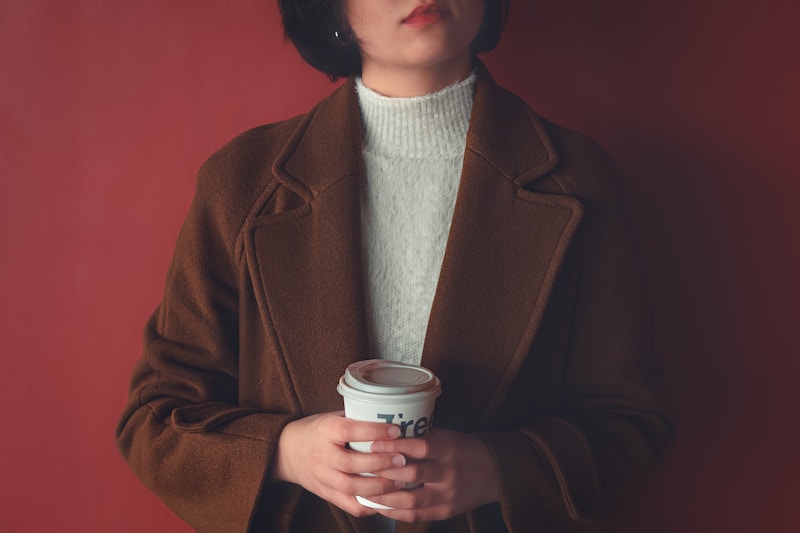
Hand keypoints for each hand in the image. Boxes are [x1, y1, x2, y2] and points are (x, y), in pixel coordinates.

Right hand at [271, 411, 407, 516]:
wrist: (286, 452)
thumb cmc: (316, 431)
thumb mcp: (331, 417)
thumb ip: (356, 418)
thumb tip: (392, 414)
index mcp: (325, 431)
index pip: (349, 431)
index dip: (373, 431)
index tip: (395, 430)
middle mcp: (322, 455)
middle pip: (351, 463)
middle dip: (380, 463)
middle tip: (403, 459)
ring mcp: (323, 477)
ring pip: (351, 487)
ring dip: (378, 486)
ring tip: (400, 481)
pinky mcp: (326, 493)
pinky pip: (348, 504)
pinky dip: (368, 505)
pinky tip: (385, 500)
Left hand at [365, 428, 499, 521]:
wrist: (493, 472)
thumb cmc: (462, 449)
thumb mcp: (446, 436)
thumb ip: (420, 437)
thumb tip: (384, 433)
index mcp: (449, 449)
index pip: (420, 447)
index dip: (395, 446)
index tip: (372, 444)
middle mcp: (449, 473)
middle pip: (412, 474)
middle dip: (384, 472)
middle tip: (362, 468)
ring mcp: (448, 495)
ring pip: (411, 499)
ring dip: (385, 496)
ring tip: (364, 489)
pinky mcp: (445, 511)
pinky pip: (416, 515)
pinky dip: (395, 511)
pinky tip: (379, 506)